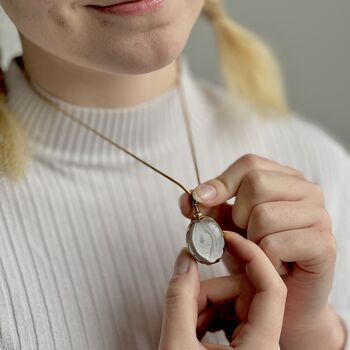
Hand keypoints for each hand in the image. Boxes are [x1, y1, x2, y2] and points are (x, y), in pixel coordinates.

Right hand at [158, 231, 286, 349]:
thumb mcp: (177, 346)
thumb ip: (178, 298)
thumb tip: (184, 259)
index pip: (271, 288)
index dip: (251, 256)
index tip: (227, 238)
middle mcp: (264, 347)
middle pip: (243, 295)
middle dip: (209, 292)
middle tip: (184, 300)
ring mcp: (254, 348)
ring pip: (233, 305)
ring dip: (204, 306)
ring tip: (183, 323)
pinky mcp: (243, 348)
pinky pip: (228, 318)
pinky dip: (206, 317)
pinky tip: (191, 329)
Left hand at [179, 154, 345, 348]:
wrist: (284, 297)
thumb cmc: (257, 255)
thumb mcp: (228, 226)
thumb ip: (210, 209)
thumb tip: (187, 198)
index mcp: (284, 179)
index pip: (249, 164)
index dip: (222, 182)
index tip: (202, 200)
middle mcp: (306, 190)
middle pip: (256, 183)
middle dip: (238, 215)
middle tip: (246, 235)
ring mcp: (319, 216)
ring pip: (263, 214)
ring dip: (251, 241)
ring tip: (261, 252)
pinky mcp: (323, 244)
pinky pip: (274, 244)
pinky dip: (264, 260)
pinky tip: (273, 266)